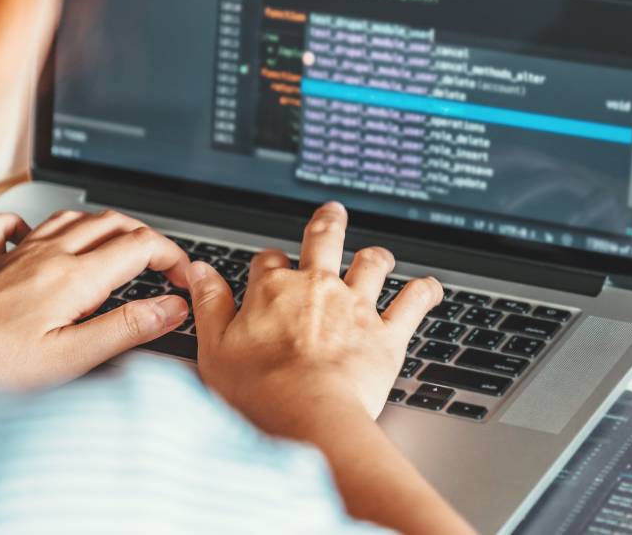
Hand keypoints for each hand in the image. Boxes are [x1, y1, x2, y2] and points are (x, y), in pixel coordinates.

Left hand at [0, 210, 189, 388]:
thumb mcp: (73, 357)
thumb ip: (127, 327)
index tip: (183, 279)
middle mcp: (50, 254)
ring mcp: (19, 254)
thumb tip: (171, 307)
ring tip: (120, 248)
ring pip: (74, 217)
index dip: (171, 256)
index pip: (140, 245)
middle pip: (114, 223)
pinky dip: (34, 224)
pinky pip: (12, 225)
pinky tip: (39, 237)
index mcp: (75, 276)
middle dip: (147, 238)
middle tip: (161, 266)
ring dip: (105, 227)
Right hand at [188, 201, 443, 431]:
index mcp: (273, 290)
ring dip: (376, 256)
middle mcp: (318, 288)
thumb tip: (200, 271)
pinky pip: (412, 303)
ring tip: (379, 254)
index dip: (270, 265)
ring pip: (372, 264)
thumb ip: (210, 304)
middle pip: (324, 241)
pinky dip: (425, 292)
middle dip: (327, 224)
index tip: (270, 272)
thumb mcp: (215, 347)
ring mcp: (356, 308)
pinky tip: (431, 287)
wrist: (308, 417)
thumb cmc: (258, 392)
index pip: (269, 261)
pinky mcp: (387, 334)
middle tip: (332, 213)